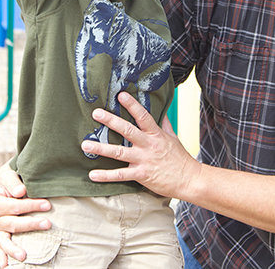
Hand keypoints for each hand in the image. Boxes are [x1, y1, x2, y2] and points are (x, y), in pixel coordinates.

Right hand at [0, 163, 51, 267]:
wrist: (3, 183)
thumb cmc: (9, 179)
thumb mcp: (8, 174)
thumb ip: (14, 182)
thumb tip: (21, 192)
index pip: (16, 207)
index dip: (32, 205)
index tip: (48, 204)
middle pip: (13, 224)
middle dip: (31, 224)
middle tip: (48, 223)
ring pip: (4, 240)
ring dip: (14, 249)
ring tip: (24, 256)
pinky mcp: (2, 234)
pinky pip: (0, 247)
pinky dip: (2, 256)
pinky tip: (5, 265)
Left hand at [82, 92, 201, 199]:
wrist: (189, 180)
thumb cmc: (180, 159)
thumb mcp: (173, 138)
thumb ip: (164, 124)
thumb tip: (161, 110)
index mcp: (156, 134)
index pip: (143, 116)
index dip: (132, 105)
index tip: (120, 95)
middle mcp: (148, 145)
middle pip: (127, 130)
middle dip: (111, 121)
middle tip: (95, 113)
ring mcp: (144, 160)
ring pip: (119, 153)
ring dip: (101, 149)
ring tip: (85, 145)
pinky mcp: (141, 175)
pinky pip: (121, 175)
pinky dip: (106, 176)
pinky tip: (92, 174)